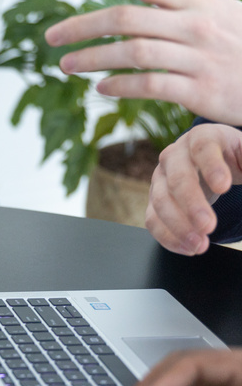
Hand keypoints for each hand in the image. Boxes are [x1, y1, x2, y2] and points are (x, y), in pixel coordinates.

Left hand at [45, 0, 241, 123]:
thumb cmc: (240, 39)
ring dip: (93, 59)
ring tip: (66, 64)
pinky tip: (100, 87)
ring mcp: (200, 58)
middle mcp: (196, 25)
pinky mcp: (203, 91)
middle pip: (127, 19)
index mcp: (196, 0)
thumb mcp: (211, 7)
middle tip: (51, 37)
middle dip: (83, 26)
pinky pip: (152, 86)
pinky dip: (122, 86)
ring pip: (134, 53)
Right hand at [145, 123, 241, 254]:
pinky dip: (168, 237)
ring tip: (201, 244)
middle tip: (208, 226)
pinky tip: (188, 248)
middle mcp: (175, 156)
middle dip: (191, 204)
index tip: (225, 187)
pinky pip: (152, 219)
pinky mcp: (155, 199)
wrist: (216, 164)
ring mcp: (161, 178)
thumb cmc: (235, 156)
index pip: (202, 148)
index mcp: (202, 138)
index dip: (212, 167)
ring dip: (179, 226)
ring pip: (161, 201)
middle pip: (177, 178)